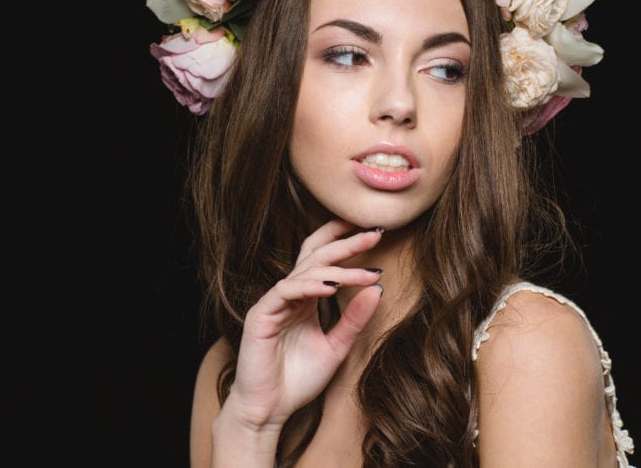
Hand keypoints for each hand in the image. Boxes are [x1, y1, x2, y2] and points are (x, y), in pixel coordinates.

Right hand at [221, 219, 384, 431]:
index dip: (343, 238)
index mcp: (305, 297)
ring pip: (305, 271)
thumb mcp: (337, 347)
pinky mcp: (261, 315)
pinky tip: (332, 286)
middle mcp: (289, 294)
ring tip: (367, 273)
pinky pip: (286, 291)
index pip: (322, 257)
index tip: (373, 229)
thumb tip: (378, 288)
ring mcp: (274, 302)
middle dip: (347, 243)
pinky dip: (310, 285)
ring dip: (339, 270)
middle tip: (375, 234)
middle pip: (317, 255)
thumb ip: (354, 320)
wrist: (269, 410)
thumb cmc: (298, 380)